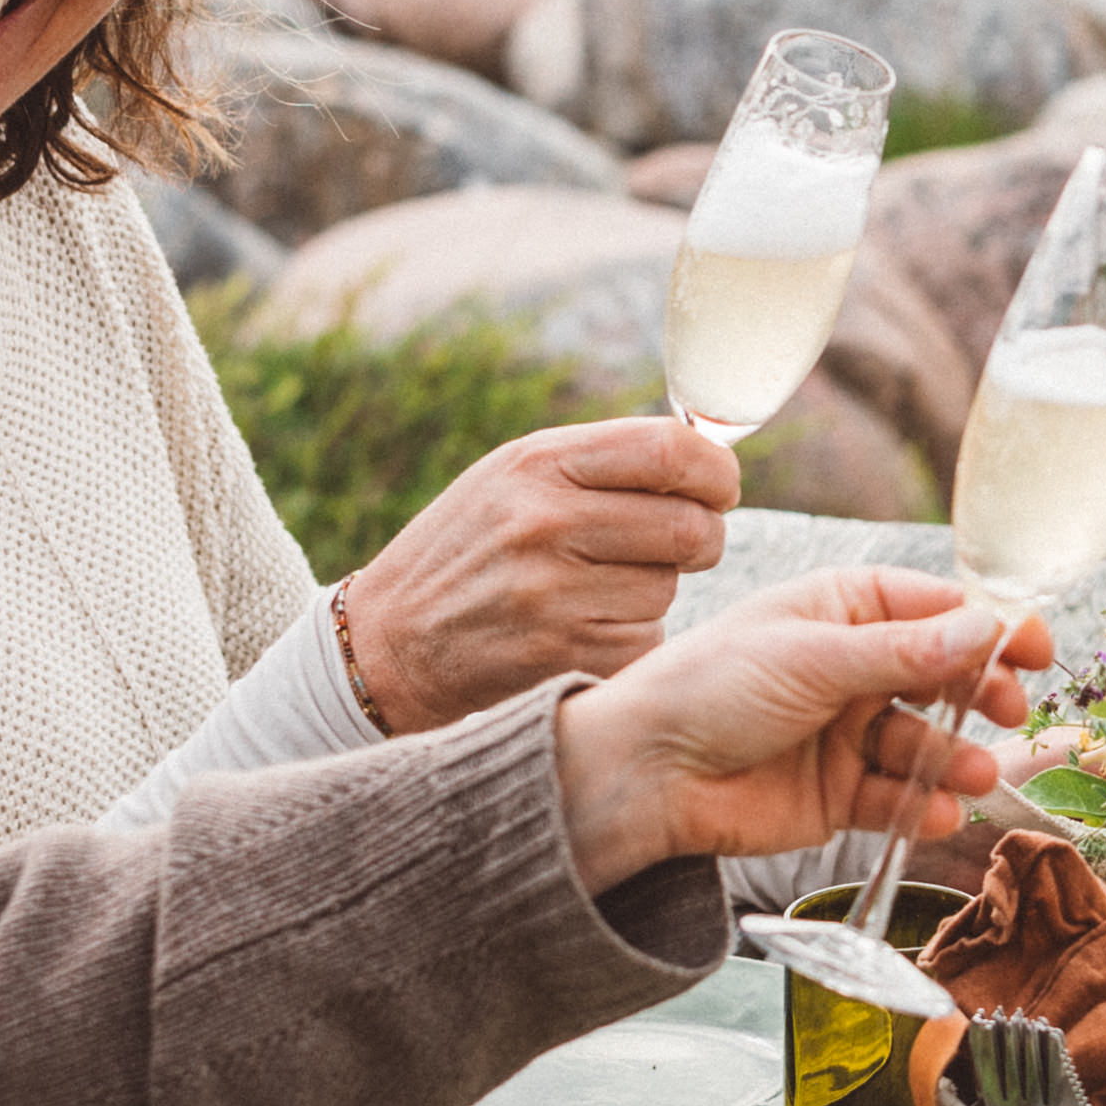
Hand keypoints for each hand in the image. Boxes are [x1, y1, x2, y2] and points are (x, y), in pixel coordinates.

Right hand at [333, 416, 741, 732]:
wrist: (389, 646)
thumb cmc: (469, 551)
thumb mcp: (512, 479)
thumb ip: (601, 462)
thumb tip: (707, 455)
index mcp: (538, 463)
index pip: (671, 450)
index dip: (714, 472)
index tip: (717, 489)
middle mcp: (545, 522)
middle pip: (690, 527)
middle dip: (700, 539)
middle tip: (675, 548)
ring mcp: (553, 593)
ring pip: (669, 589)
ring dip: (653, 594)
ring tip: (595, 592)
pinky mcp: (563, 655)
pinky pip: (645, 642)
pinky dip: (629, 642)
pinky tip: (582, 632)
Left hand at [550, 571, 1048, 890]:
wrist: (646, 774)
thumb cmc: (711, 688)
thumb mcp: (812, 658)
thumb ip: (904, 652)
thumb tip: (987, 630)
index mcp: (843, 609)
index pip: (936, 610)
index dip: (989, 627)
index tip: (1034, 646)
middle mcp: (853, 667)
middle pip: (944, 676)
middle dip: (982, 694)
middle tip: (1009, 710)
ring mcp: (849, 732)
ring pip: (928, 742)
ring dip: (956, 758)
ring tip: (972, 774)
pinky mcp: (839, 794)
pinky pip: (897, 798)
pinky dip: (921, 806)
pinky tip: (935, 813)